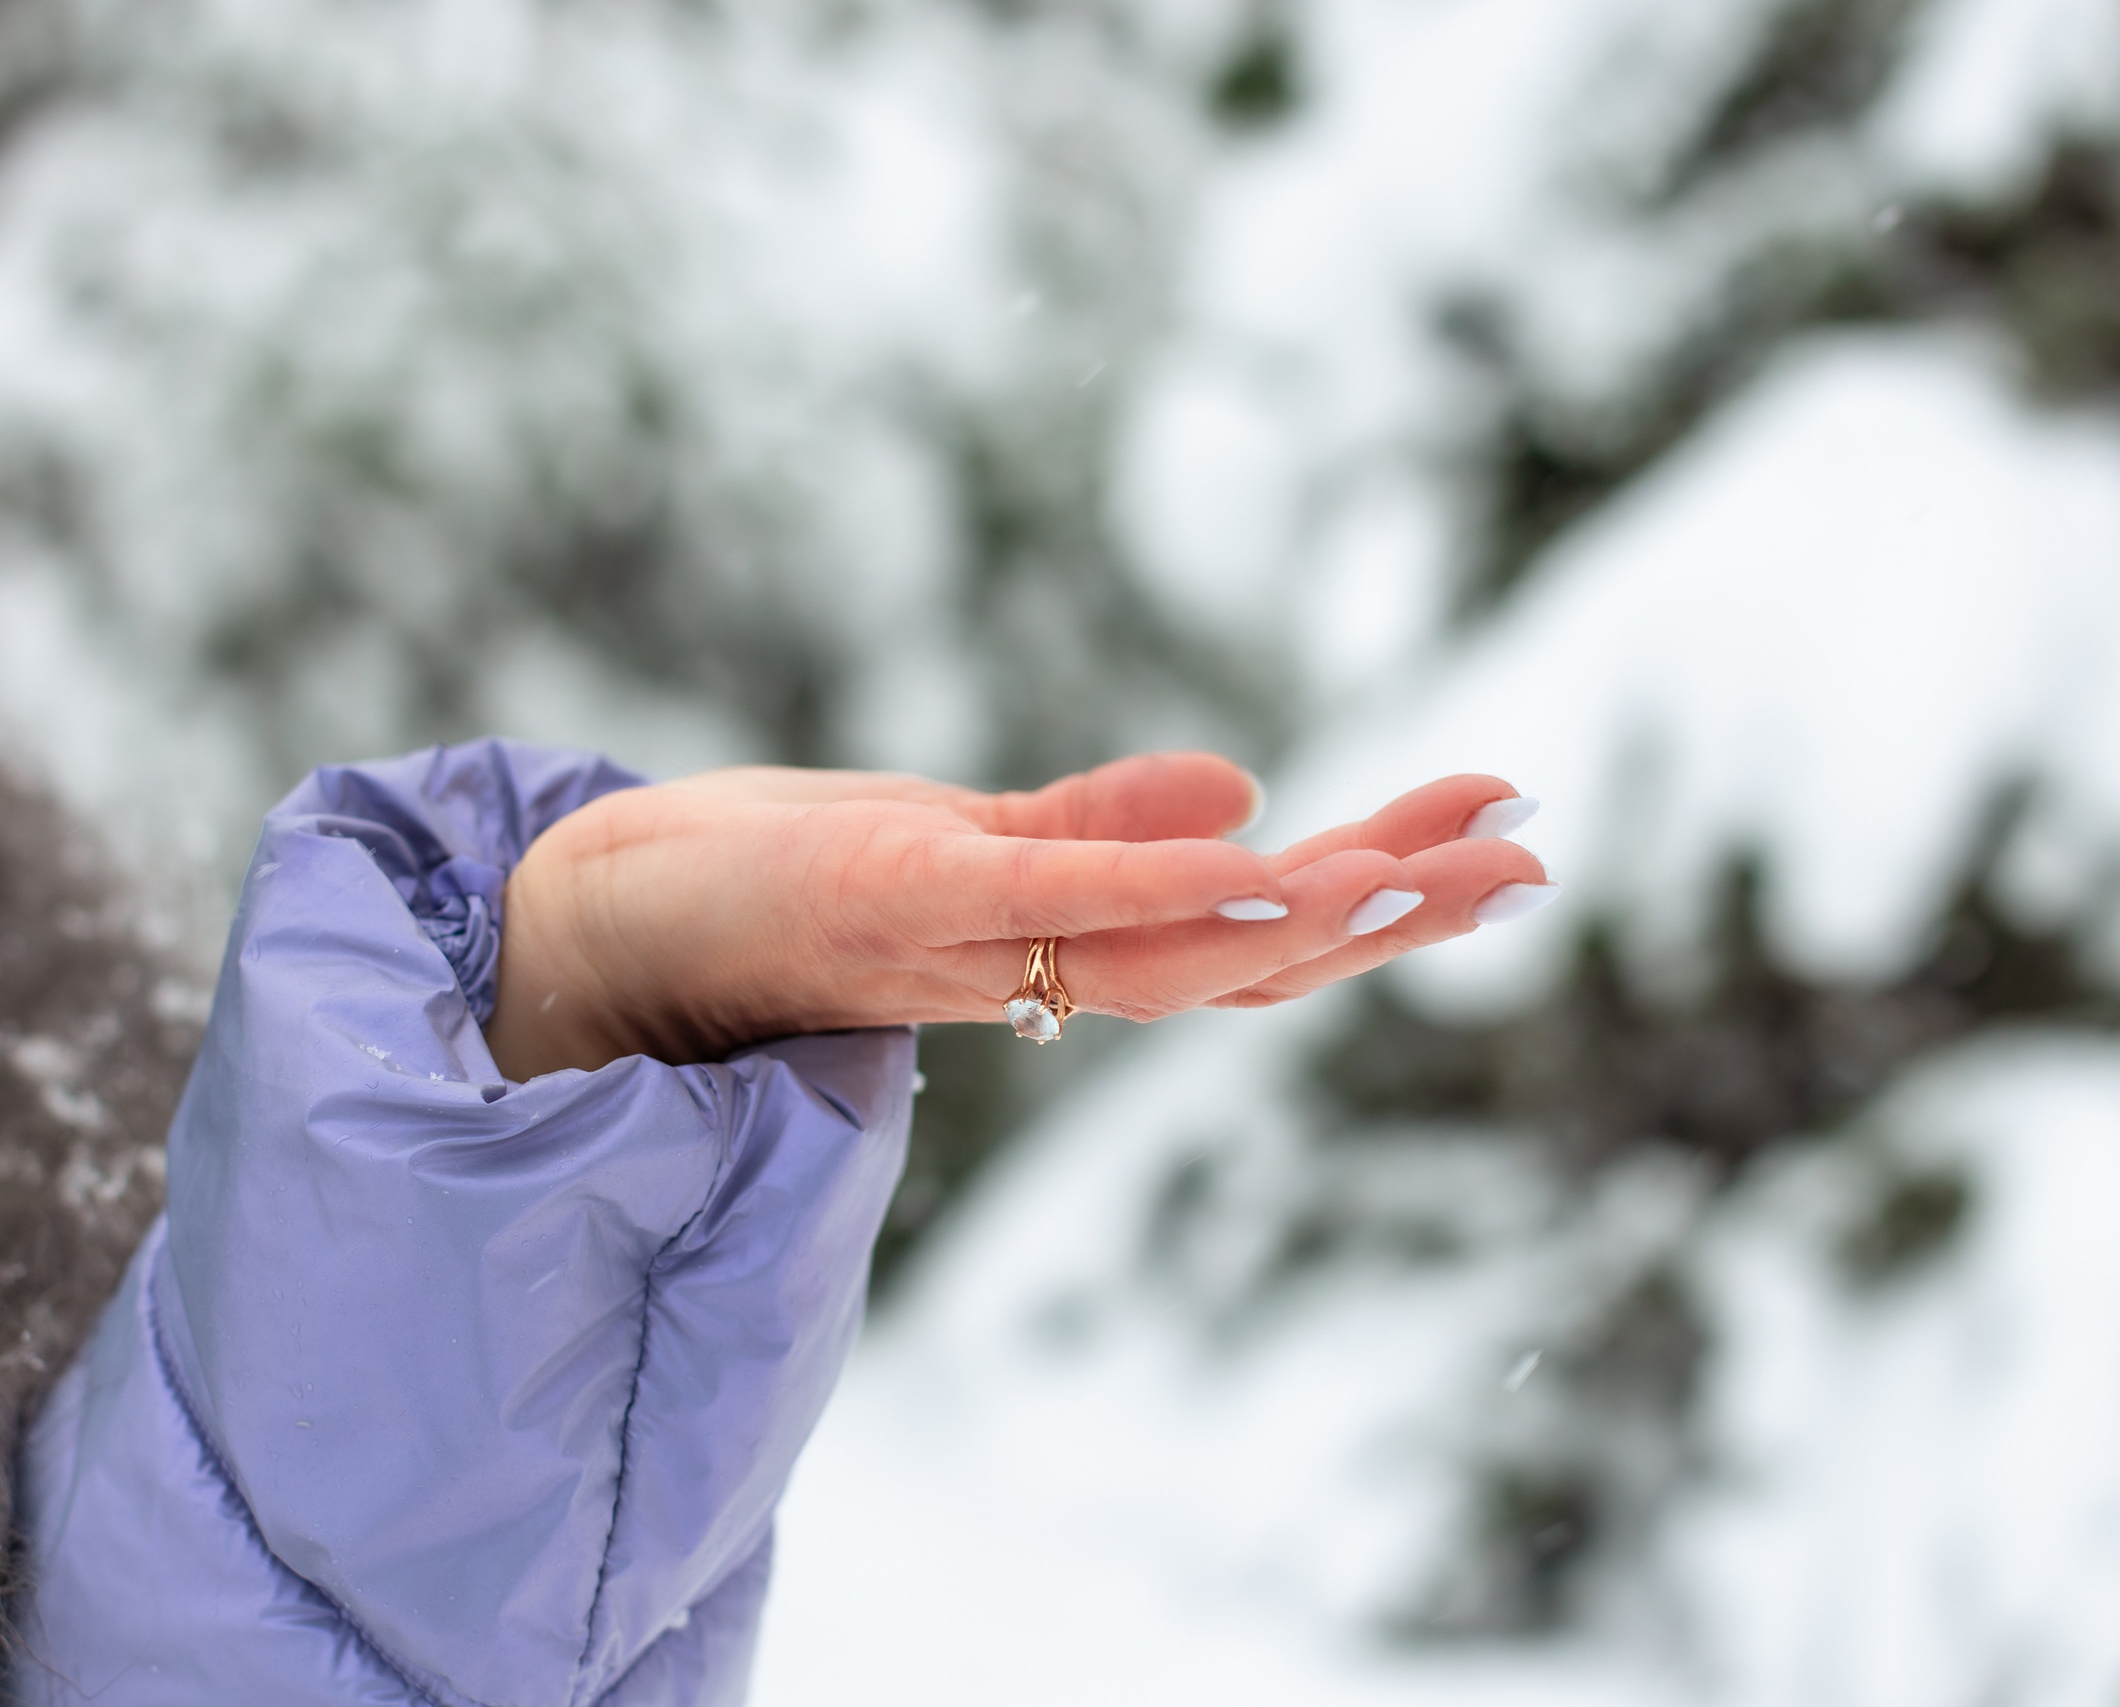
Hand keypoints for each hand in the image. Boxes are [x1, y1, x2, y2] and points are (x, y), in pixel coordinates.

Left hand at [485, 752, 1549, 1075]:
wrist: (586, 929)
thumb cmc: (765, 882)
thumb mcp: (952, 837)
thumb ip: (1096, 830)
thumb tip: (1247, 788)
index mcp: (1053, 955)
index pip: (1244, 941)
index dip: (1376, 906)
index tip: (1499, 837)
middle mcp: (1025, 974)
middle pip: (1238, 963)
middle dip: (1392, 916)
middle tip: (1533, 859)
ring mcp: (962, 942)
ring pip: (1173, 953)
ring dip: (1321, 916)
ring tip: (1452, 870)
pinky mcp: (886, 894)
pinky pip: (1048, 909)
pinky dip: (1159, 893)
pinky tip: (1263, 862)